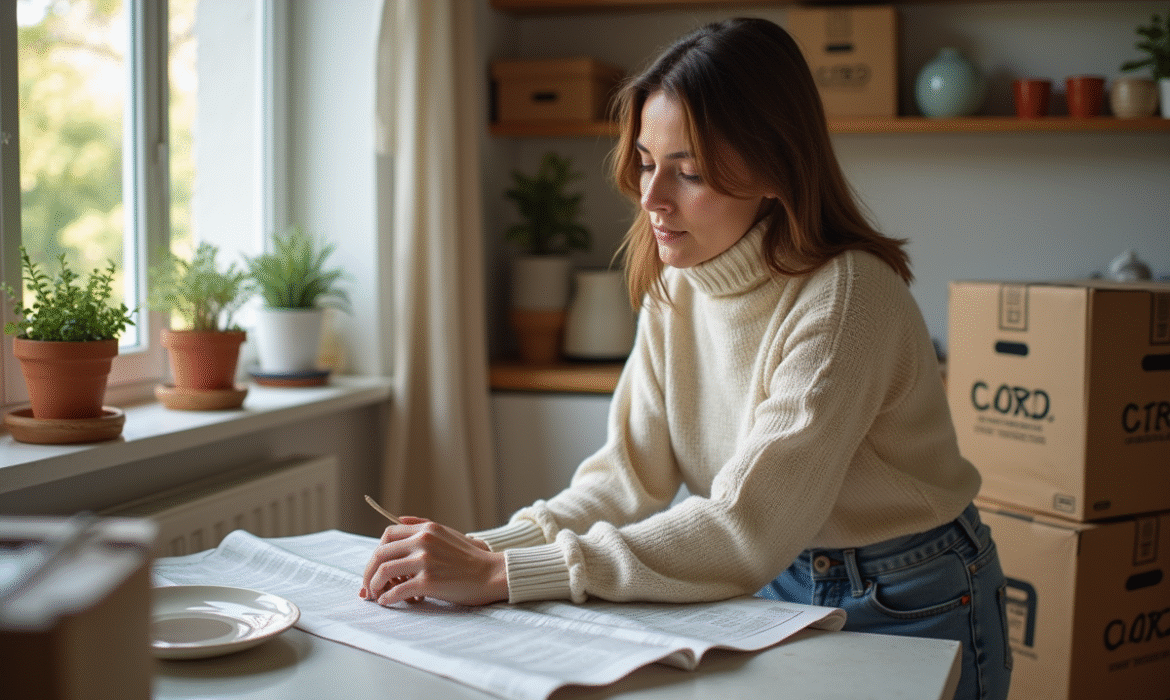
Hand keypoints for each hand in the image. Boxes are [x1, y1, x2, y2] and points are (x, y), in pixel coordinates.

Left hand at [358, 516, 507, 606]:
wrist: (491, 574)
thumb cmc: (470, 557)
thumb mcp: (447, 532)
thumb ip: (423, 525)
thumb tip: (400, 518)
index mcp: (426, 529)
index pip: (388, 534)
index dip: (376, 552)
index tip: (374, 566)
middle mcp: (423, 541)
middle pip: (380, 553)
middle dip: (368, 571)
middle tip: (366, 586)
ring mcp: (425, 561)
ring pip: (384, 571)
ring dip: (374, 585)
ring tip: (375, 595)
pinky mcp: (429, 581)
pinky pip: (397, 590)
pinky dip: (387, 597)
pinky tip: (386, 602)